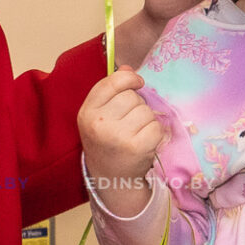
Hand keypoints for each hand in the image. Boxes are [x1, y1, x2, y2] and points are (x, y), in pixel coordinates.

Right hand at [79, 67, 162, 188]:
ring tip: (135, 133)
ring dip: (146, 120)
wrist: (111, 177)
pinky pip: (157, 126)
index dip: (129, 78)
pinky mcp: (137, 147)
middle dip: (136, 105)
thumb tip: (128, 68)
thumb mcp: (99, 114)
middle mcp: (99, 123)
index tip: (137, 82)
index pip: (112, 82)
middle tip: (129, 122)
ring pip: (146, 111)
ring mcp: (118, 136)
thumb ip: (112, 90)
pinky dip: (155, 133)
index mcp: (87, 112)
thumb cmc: (106, 141)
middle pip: (132, 96)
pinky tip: (144, 141)